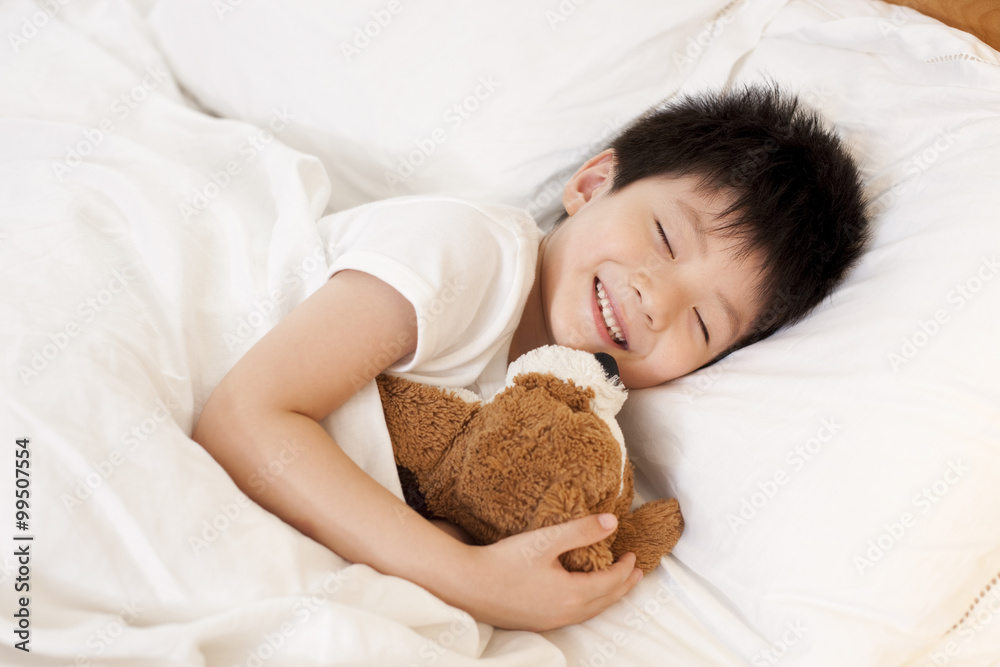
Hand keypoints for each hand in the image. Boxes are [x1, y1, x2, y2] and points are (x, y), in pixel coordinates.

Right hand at [447, 514, 641, 630]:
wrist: (467, 586)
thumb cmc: (504, 562)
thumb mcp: (546, 540)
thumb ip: (581, 531)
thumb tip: (612, 523)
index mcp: (573, 593)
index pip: (610, 581)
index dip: (625, 568)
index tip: (633, 555)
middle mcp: (566, 612)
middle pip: (605, 601)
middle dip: (623, 586)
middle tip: (635, 574)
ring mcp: (550, 621)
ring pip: (590, 611)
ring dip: (607, 597)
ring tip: (614, 586)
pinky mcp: (536, 622)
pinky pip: (574, 615)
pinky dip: (588, 604)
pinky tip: (580, 596)